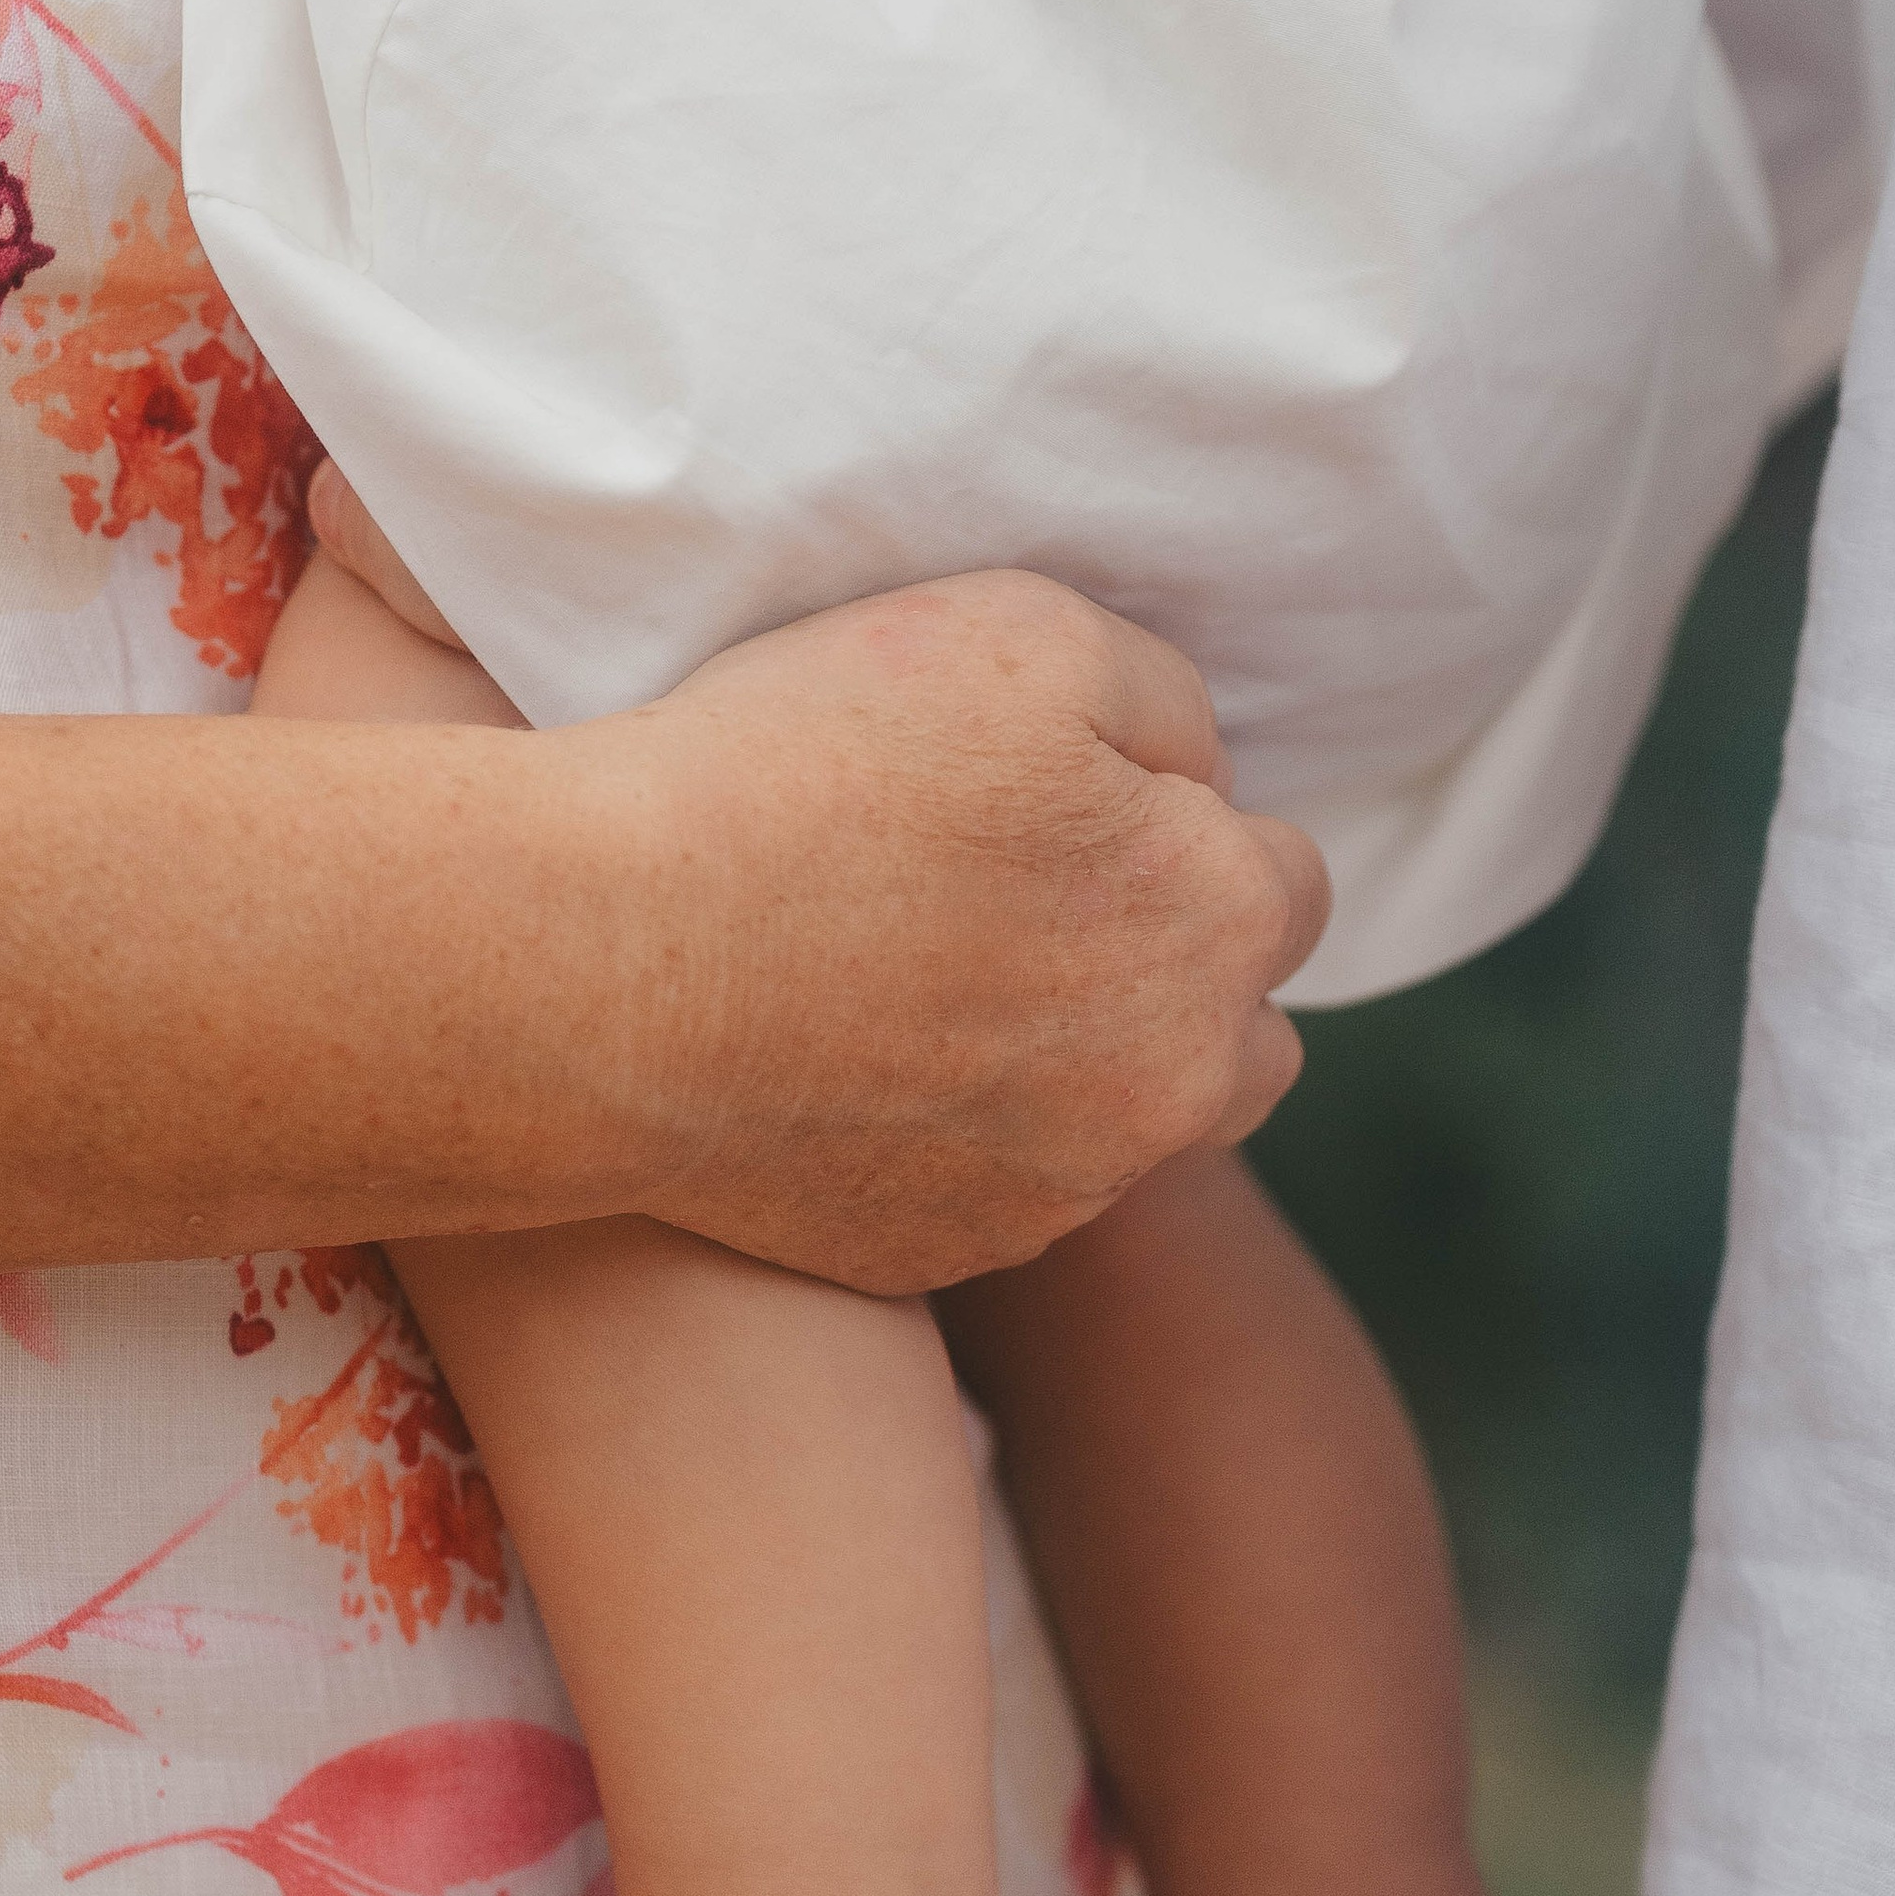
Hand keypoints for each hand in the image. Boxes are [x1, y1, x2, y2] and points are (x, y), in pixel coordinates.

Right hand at [594, 568, 1329, 1290]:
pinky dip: (952, 1140)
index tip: (1081, 808)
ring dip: (1078, 1072)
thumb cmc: (812, 776)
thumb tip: (1195, 781)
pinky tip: (853, 1065)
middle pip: (1247, 1042)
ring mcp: (1053, 1195)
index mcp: (1219, 931)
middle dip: (1183, 981)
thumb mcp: (1026, 639)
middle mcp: (1171, 1090)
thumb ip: (1162, 704)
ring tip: (942, 991)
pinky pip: (992, 1197)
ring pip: (1123, 1133)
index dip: (1191, 831)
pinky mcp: (935, 1256)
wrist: (606, 969)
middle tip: (1047, 914)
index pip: (1289, 883)